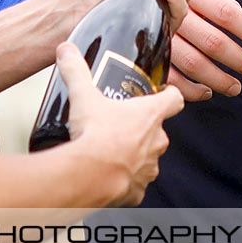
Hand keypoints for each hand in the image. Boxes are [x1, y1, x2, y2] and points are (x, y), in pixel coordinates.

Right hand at [56, 43, 183, 206]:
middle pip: (158, 131)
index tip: (164, 92)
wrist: (88, 176)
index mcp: (150, 115)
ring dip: (133, 155)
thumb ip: (76, 70)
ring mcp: (149, 169)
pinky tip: (106, 175)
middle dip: (142, 129)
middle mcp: (156, 142)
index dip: (170, 95)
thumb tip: (66, 51)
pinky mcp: (137, 192)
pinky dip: (123, 181)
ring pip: (147, 159)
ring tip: (110, 151)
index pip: (174, 99)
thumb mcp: (83, 96)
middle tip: (120, 124)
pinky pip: (134, 185)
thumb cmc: (94, 136)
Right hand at [165, 0, 241, 100]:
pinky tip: (204, 92)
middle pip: (214, 41)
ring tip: (235, 87)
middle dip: (239, 59)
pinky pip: (170, 77)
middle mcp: (174, 13)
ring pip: (194, 62)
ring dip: (218, 78)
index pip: (226, 12)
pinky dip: (189, 89)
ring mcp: (158, 34)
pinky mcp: (144, 53)